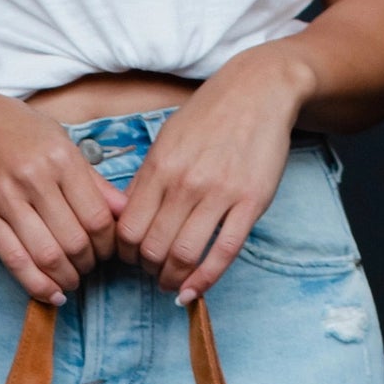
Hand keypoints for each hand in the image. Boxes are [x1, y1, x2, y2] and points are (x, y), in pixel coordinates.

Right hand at [0, 87, 126, 304]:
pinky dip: (38, 286)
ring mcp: (7, 200)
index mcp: (61, 159)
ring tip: (72, 279)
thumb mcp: (61, 142)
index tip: (107, 250)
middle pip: (75, 242)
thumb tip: (124, 212)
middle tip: (89, 265)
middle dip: (89, 264)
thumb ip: (93, 180)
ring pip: (48, 257)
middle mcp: (35, 179)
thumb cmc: (18, 130)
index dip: (108, 244)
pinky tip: (53, 293)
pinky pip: (16, 262)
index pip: (97, 218)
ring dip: (67, 278)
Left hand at [114, 45, 314, 300]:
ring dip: (173, 280)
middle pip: (153, 248)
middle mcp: (185, 182)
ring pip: (184, 255)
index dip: (125, 254)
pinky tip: (194, 292)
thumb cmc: (209, 116)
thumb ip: (147, 179)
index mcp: (160, 167)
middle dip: (148, 271)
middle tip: (154, 274)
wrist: (258, 90)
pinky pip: (223, 253)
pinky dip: (205, 281)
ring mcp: (219, 193)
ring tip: (172, 284)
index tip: (132, 259)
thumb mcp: (167, 139)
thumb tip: (126, 218)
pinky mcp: (250, 203)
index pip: (128, 229)